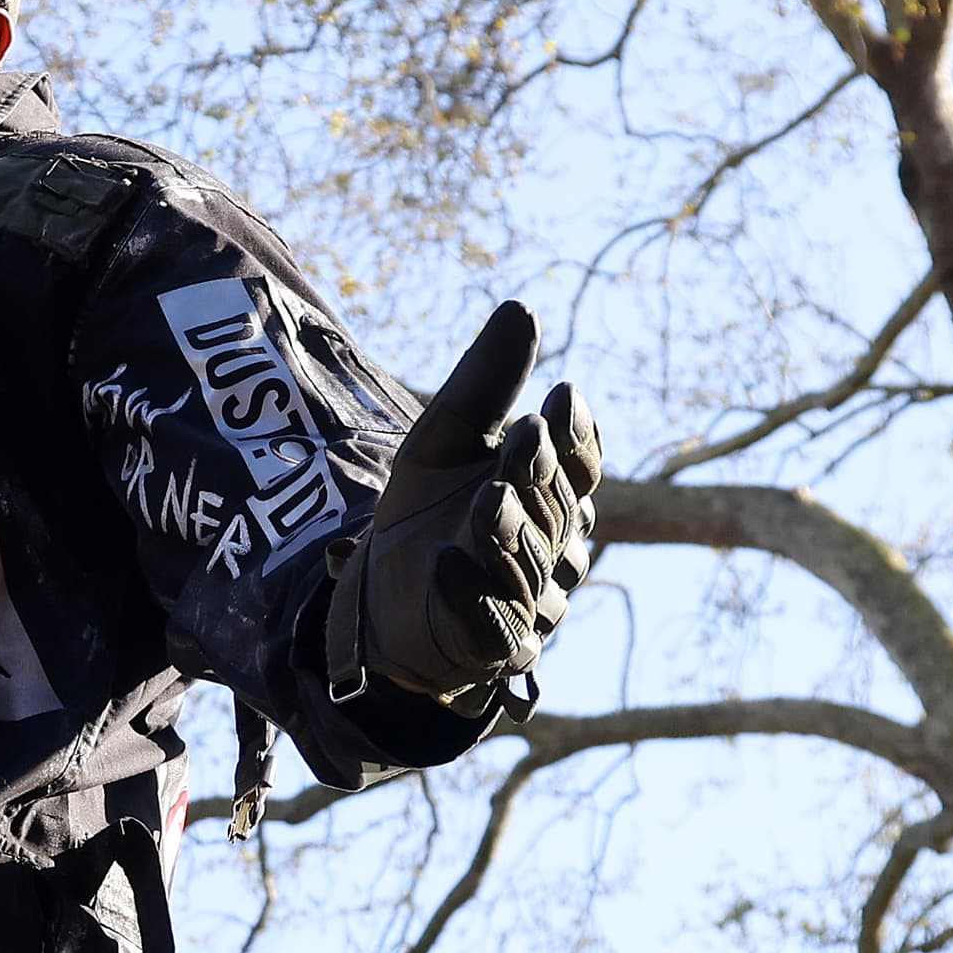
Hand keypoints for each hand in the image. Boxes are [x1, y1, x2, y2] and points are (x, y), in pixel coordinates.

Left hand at [328, 301, 600, 705]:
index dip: (574, 436)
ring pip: (526, 566)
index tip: (559, 396)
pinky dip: (466, 593)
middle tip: (523, 437)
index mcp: (553, 498)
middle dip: (537, 475)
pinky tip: (444, 562)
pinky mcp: (488, 647)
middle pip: (556, 511)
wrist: (373, 595)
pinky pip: (486, 623)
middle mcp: (555, 551)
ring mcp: (528, 603)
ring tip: (487, 498)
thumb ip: (483, 385)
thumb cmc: (423, 512)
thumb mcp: (441, 440)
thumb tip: (522, 305)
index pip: (579, 466)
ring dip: (507, 531)